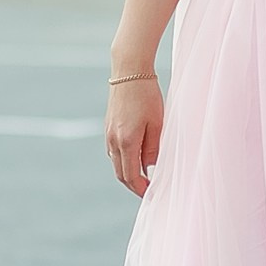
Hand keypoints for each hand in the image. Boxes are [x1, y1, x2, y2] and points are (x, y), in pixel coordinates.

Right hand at [105, 76, 164, 196]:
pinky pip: (114, 151)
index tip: (151, 193)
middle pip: (120, 173)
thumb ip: (153, 148)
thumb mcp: (157, 124)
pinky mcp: (108, 127)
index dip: (140, 189)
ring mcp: (108, 134)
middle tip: (148, 190)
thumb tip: (149, 168)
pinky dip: (123, 160)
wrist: (129, 71)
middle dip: (133, 184)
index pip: (130, 176)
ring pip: (116, 163)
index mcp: (126, 142)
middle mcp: (113, 141)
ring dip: (128, 172)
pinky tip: (136, 157)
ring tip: (144, 175)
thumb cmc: (147, 95)